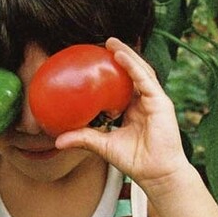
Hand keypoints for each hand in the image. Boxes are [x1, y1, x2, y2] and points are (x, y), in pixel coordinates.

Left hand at [54, 39, 188, 188]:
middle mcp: (144, 101)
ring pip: (140, 71)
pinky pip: (144, 79)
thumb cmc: (135, 161)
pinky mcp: (160, 102)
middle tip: (101, 43)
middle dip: (119, 55)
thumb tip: (57, 140)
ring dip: (126, 54)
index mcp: (133, 109)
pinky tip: (120, 55)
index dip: (110, 72)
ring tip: (111, 42)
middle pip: (132, 72)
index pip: (122, 84)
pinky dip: (132, 66)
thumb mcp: (103, 145)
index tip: (94, 61)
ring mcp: (154, 100)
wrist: (156, 174)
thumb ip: (84, 138)